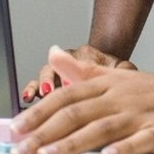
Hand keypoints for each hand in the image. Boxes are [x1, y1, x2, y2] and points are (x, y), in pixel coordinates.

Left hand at [10, 46, 153, 153]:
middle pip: (78, 112)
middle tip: (19, 150)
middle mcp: (125, 96)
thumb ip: (85, 70)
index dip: (39, 111)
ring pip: (101, 128)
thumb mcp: (125, 78)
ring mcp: (145, 114)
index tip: (15, 128)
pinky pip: (141, 141)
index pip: (68, 95)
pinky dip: (123, 149)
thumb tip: (52, 54)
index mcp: (114, 83)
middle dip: (44, 132)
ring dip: (71, 144)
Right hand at [20, 43, 137, 104]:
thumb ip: (125, 70)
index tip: (69, 83)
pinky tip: (26, 98)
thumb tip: (127, 70)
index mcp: (86, 55)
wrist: (108, 73)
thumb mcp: (122, 69)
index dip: (72, 73)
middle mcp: (68, 62)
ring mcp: (58, 73)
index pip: (76, 62)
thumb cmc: (114, 73)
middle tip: (47, 92)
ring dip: (39, 86)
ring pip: (44, 75)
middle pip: (56, 68)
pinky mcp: (49, 86)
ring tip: (36, 95)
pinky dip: (30, 90)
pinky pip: (35, 85)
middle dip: (52, 80)